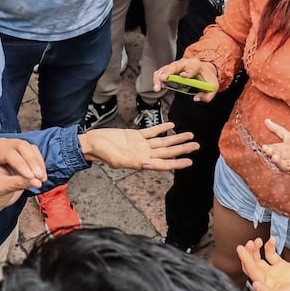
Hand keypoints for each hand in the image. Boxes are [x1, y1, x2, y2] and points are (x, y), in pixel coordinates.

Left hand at [0, 138, 47, 210]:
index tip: (31, 177)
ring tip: (41, 178)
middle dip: (32, 162)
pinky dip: (39, 164)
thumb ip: (18, 183)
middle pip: (21, 146)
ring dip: (38, 163)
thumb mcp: (1, 189)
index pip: (8, 153)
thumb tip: (35, 181)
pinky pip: (34, 153)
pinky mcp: (21, 153)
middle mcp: (0, 146)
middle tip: (39, 176)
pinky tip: (41, 176)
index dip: (21, 164)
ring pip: (30, 148)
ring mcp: (11, 148)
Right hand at [80, 122, 197, 169]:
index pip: (163, 164)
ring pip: (163, 140)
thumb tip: (150, 165)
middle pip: (167, 151)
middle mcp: (144, 153)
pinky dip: (162, 128)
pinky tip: (172, 124)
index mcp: (141, 161)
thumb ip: (134, 163)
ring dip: (176, 138)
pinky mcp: (135, 135)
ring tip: (189, 135)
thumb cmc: (102, 153)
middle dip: (182, 148)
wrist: (92, 142)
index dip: (177, 163)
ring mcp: (141, 144)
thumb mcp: (118, 160)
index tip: (190, 162)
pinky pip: (152, 131)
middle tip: (197, 145)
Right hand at [152, 57, 218, 101]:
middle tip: (163, 79)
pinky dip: (158, 77)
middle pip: (175, 65)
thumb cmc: (207, 78)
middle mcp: (185, 63)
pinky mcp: (171, 69)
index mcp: (197, 65)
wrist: (204, 70)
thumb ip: (207, 95)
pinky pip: (162, 71)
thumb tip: (196, 98)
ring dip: (160, 76)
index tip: (183, 76)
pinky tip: (157, 85)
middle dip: (168, 72)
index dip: (188, 71)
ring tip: (157, 87)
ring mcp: (177, 65)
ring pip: (166, 68)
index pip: (192, 67)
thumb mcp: (212, 87)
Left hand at [237, 237, 289, 290]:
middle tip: (249, 242)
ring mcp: (275, 273)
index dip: (245, 261)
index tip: (241, 248)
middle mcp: (268, 282)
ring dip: (257, 250)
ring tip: (258, 240)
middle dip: (249, 254)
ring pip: (260, 259)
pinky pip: (272, 255)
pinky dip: (270, 247)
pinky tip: (272, 240)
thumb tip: (254, 285)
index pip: (252, 273)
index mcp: (266, 290)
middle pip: (253, 265)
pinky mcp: (282, 266)